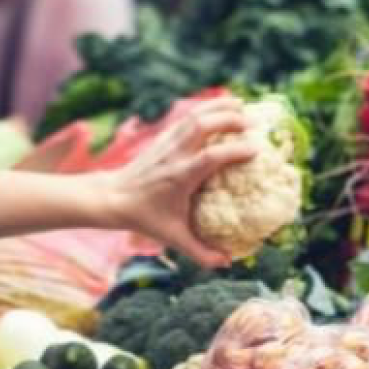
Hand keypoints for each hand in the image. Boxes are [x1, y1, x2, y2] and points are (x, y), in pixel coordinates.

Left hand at [102, 97, 255, 267]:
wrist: (112, 198)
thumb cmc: (144, 218)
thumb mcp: (172, 238)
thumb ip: (200, 252)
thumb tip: (227, 262)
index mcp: (180, 177)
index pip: (210, 157)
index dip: (234, 151)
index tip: (256, 150)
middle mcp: (174, 155)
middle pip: (203, 125)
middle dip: (229, 119)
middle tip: (252, 123)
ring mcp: (167, 143)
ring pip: (194, 115)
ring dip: (219, 107)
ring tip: (242, 105)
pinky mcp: (163, 137)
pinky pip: (187, 117)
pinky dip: (206, 109)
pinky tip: (221, 107)